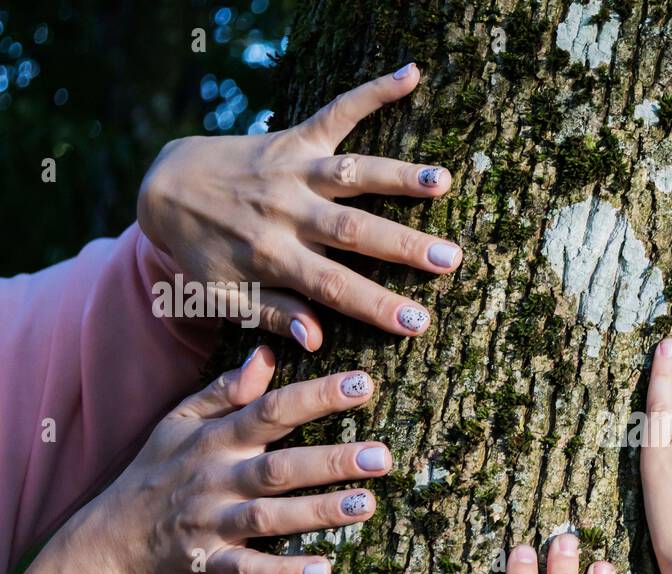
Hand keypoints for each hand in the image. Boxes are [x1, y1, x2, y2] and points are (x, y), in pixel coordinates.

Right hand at [85, 344, 390, 573]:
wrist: (108, 544)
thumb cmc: (156, 474)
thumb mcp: (179, 423)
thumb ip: (225, 391)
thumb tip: (268, 354)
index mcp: (215, 439)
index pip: (272, 411)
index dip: (317, 396)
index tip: (365, 384)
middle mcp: (216, 480)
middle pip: (280, 467)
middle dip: (333, 461)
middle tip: (383, 456)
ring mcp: (212, 524)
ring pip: (271, 518)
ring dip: (320, 513)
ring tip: (368, 505)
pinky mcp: (208, 566)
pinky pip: (249, 570)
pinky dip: (283, 572)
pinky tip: (324, 570)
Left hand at [138, 65, 461, 347]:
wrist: (164, 189)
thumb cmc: (203, 254)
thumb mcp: (224, 297)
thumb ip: (272, 314)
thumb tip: (318, 341)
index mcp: (271, 256)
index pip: (332, 287)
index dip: (376, 306)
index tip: (418, 324)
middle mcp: (286, 211)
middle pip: (352, 230)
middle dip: (403, 245)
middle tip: (450, 259)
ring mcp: (292, 171)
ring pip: (352, 173)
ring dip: (399, 175)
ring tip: (443, 181)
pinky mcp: (293, 137)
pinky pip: (336, 112)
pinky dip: (373, 91)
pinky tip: (411, 76)